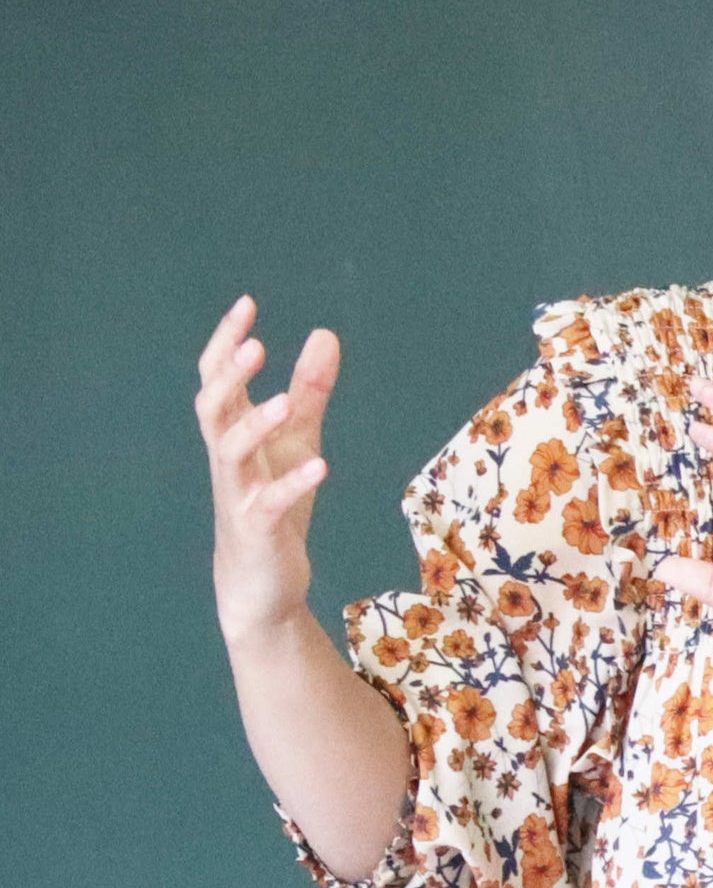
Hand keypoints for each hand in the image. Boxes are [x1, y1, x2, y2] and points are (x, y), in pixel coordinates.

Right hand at [197, 298, 338, 649]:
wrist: (260, 583)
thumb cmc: (275, 505)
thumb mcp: (297, 440)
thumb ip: (309, 391)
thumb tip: (325, 334)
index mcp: (233, 434)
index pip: (217, 379)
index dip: (226, 343)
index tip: (246, 303)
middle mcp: (228, 460)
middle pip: (212, 408)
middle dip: (230, 376)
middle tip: (256, 344)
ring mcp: (239, 495)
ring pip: (230, 453)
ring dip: (256, 425)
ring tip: (286, 402)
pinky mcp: (258, 530)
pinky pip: (268, 504)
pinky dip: (292, 484)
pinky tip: (320, 467)